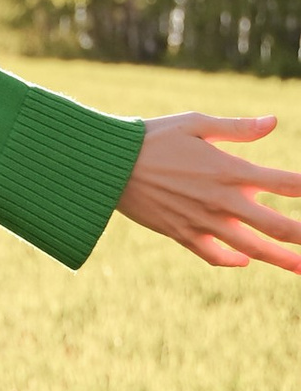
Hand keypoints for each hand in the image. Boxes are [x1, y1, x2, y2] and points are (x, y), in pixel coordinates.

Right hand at [116, 112, 300, 272]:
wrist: (109, 166)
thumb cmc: (153, 136)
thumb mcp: (196, 123)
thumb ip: (238, 128)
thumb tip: (274, 122)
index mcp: (229, 170)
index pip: (285, 182)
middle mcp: (221, 201)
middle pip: (276, 225)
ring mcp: (202, 222)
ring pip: (251, 248)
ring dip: (279, 260)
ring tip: (300, 268)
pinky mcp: (182, 234)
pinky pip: (214, 255)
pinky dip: (232, 261)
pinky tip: (245, 261)